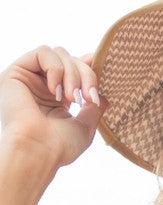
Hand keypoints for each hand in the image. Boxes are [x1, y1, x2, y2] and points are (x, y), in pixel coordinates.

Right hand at [0, 46, 107, 167]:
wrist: (38, 152)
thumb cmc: (59, 146)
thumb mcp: (85, 125)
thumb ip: (94, 107)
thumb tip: (103, 96)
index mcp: (56, 96)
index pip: (74, 67)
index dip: (88, 66)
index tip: (101, 74)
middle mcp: (41, 85)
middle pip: (71, 59)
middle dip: (86, 75)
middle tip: (88, 98)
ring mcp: (29, 77)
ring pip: (59, 54)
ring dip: (72, 74)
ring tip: (72, 98)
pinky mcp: (16, 72)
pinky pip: (43, 52)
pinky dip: (56, 69)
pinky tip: (55, 92)